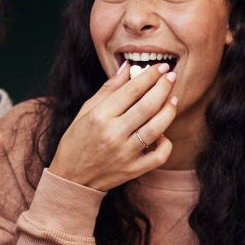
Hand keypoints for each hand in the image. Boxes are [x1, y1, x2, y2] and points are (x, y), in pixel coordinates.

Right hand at [48, 62, 177, 190]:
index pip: (132, 90)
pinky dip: (166, 143)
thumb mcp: (86, 111)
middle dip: (163, 87)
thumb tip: (128, 67)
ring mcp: (125, 154)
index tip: (160, 67)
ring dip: (169, 110)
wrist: (72, 178)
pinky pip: (159, 156)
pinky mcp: (133, 170)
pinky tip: (163, 134)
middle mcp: (113, 134)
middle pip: (148, 106)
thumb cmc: (77, 140)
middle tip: (171, 76)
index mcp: (100, 116)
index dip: (149, 76)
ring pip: (157, 128)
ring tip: (173, 99)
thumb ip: (109, 89)